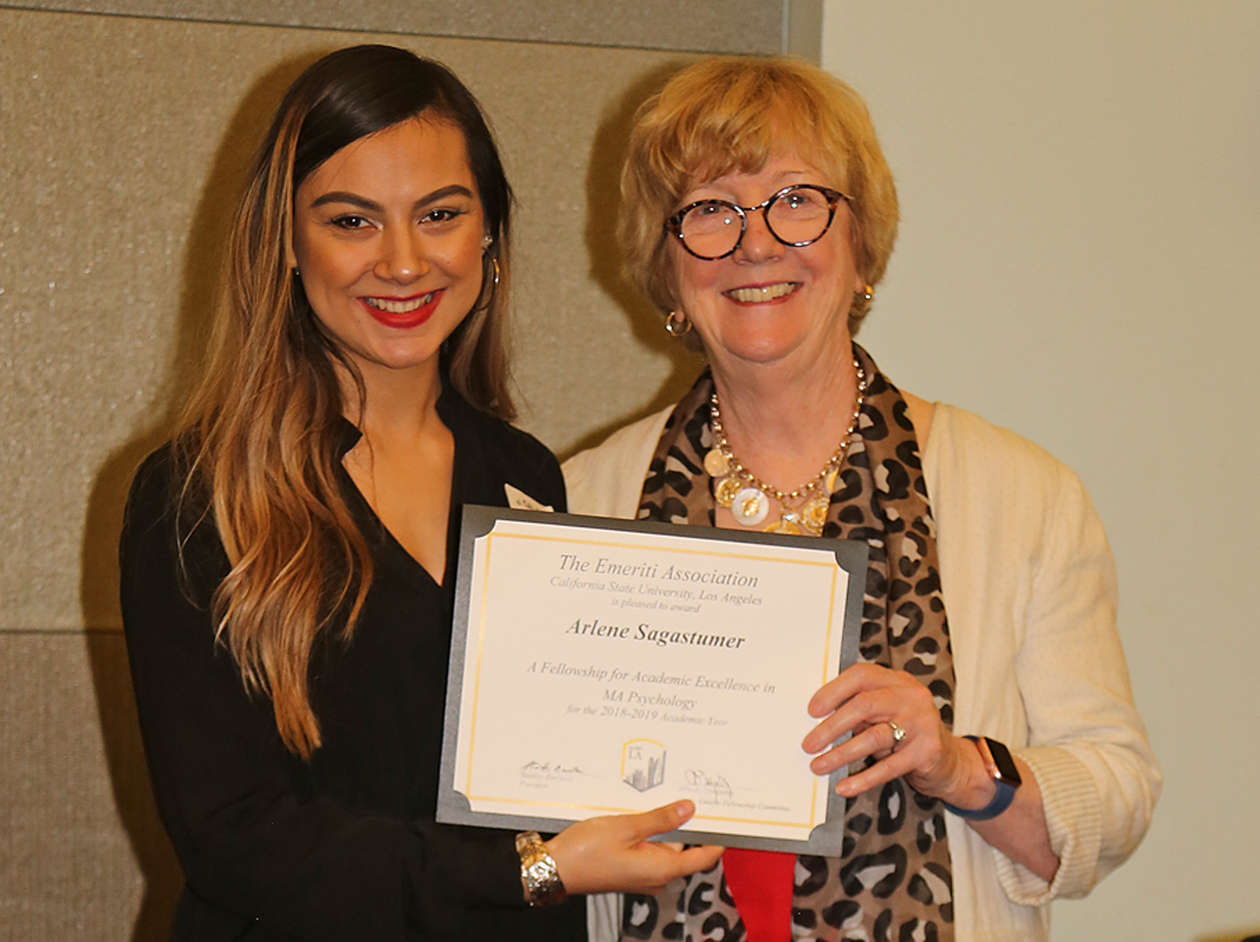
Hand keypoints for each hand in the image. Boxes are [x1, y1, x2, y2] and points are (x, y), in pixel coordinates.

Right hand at [545, 800, 723, 895]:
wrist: (555, 869)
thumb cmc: (587, 851)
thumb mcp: (627, 827)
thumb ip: (660, 819)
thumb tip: (689, 810)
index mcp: (662, 869)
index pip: (704, 857)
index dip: (717, 837)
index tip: (726, 817)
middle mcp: (657, 877)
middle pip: (684, 849)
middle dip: (683, 823)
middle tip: (682, 794)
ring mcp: (643, 875)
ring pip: (665, 847)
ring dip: (661, 826)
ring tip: (649, 802)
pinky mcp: (630, 871)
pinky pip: (649, 850)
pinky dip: (647, 833)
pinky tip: (634, 816)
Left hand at [800, 663, 977, 801]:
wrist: (952, 763)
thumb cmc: (908, 734)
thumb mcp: (886, 714)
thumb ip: (860, 712)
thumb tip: (819, 721)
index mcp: (898, 681)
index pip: (861, 676)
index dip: (833, 691)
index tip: (812, 710)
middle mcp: (912, 697)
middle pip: (864, 705)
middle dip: (831, 727)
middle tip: (809, 744)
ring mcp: (922, 724)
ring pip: (874, 737)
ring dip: (841, 754)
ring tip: (819, 766)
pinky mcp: (927, 753)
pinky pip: (889, 768)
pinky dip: (863, 779)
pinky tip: (845, 787)